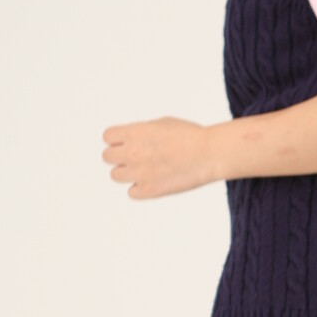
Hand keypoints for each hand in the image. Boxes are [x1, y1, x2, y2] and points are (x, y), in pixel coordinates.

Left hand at [101, 117, 215, 199]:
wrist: (209, 154)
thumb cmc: (191, 136)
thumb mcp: (162, 123)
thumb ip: (142, 131)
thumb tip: (133, 139)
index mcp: (134, 133)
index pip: (107, 137)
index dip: (116, 139)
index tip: (125, 141)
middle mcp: (132, 153)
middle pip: (107, 157)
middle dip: (118, 155)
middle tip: (133, 156)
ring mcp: (139, 173)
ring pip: (115, 175)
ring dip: (126, 172)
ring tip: (142, 169)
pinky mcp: (149, 190)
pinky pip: (131, 192)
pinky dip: (139, 188)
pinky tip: (151, 180)